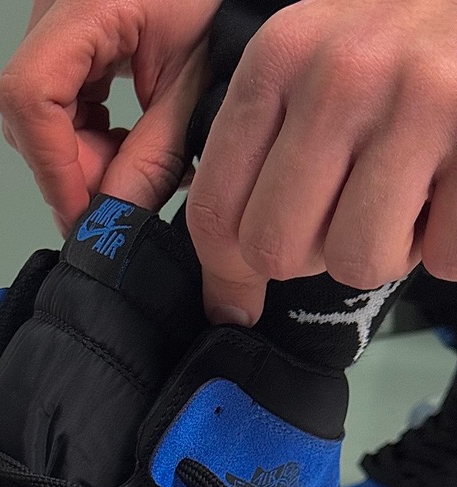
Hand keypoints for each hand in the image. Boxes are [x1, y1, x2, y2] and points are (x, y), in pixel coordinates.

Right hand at [0, 0, 219, 232]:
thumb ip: (155, 156)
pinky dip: (87, 140)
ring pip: (38, 123)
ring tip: (134, 159)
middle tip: (127, 188)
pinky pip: (55, 110)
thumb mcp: (195, 83)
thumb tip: (115, 218)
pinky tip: (123, 141)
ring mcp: (54, 30)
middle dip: (75, 170)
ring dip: (83, 159)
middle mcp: (56, 11)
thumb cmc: (221, 0)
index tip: (82, 211)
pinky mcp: (64, 46)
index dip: (51, 166)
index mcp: (87, 7)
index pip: (32, 97)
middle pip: (30, 118)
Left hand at [187, 0, 456, 324]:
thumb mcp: (314, 58)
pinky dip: (446, 243)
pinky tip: (450, 189)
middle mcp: (339, 77)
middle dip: (313, 255)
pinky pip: (442, 256)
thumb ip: (262, 150)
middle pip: (277, 251)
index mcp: (279, 57)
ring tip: (405, 197)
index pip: (214, 212)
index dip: (227, 268)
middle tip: (346, 214)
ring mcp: (416, 102)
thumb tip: (228, 293)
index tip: (243, 285)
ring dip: (384, 251)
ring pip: (357, 262)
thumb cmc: (405, 33)